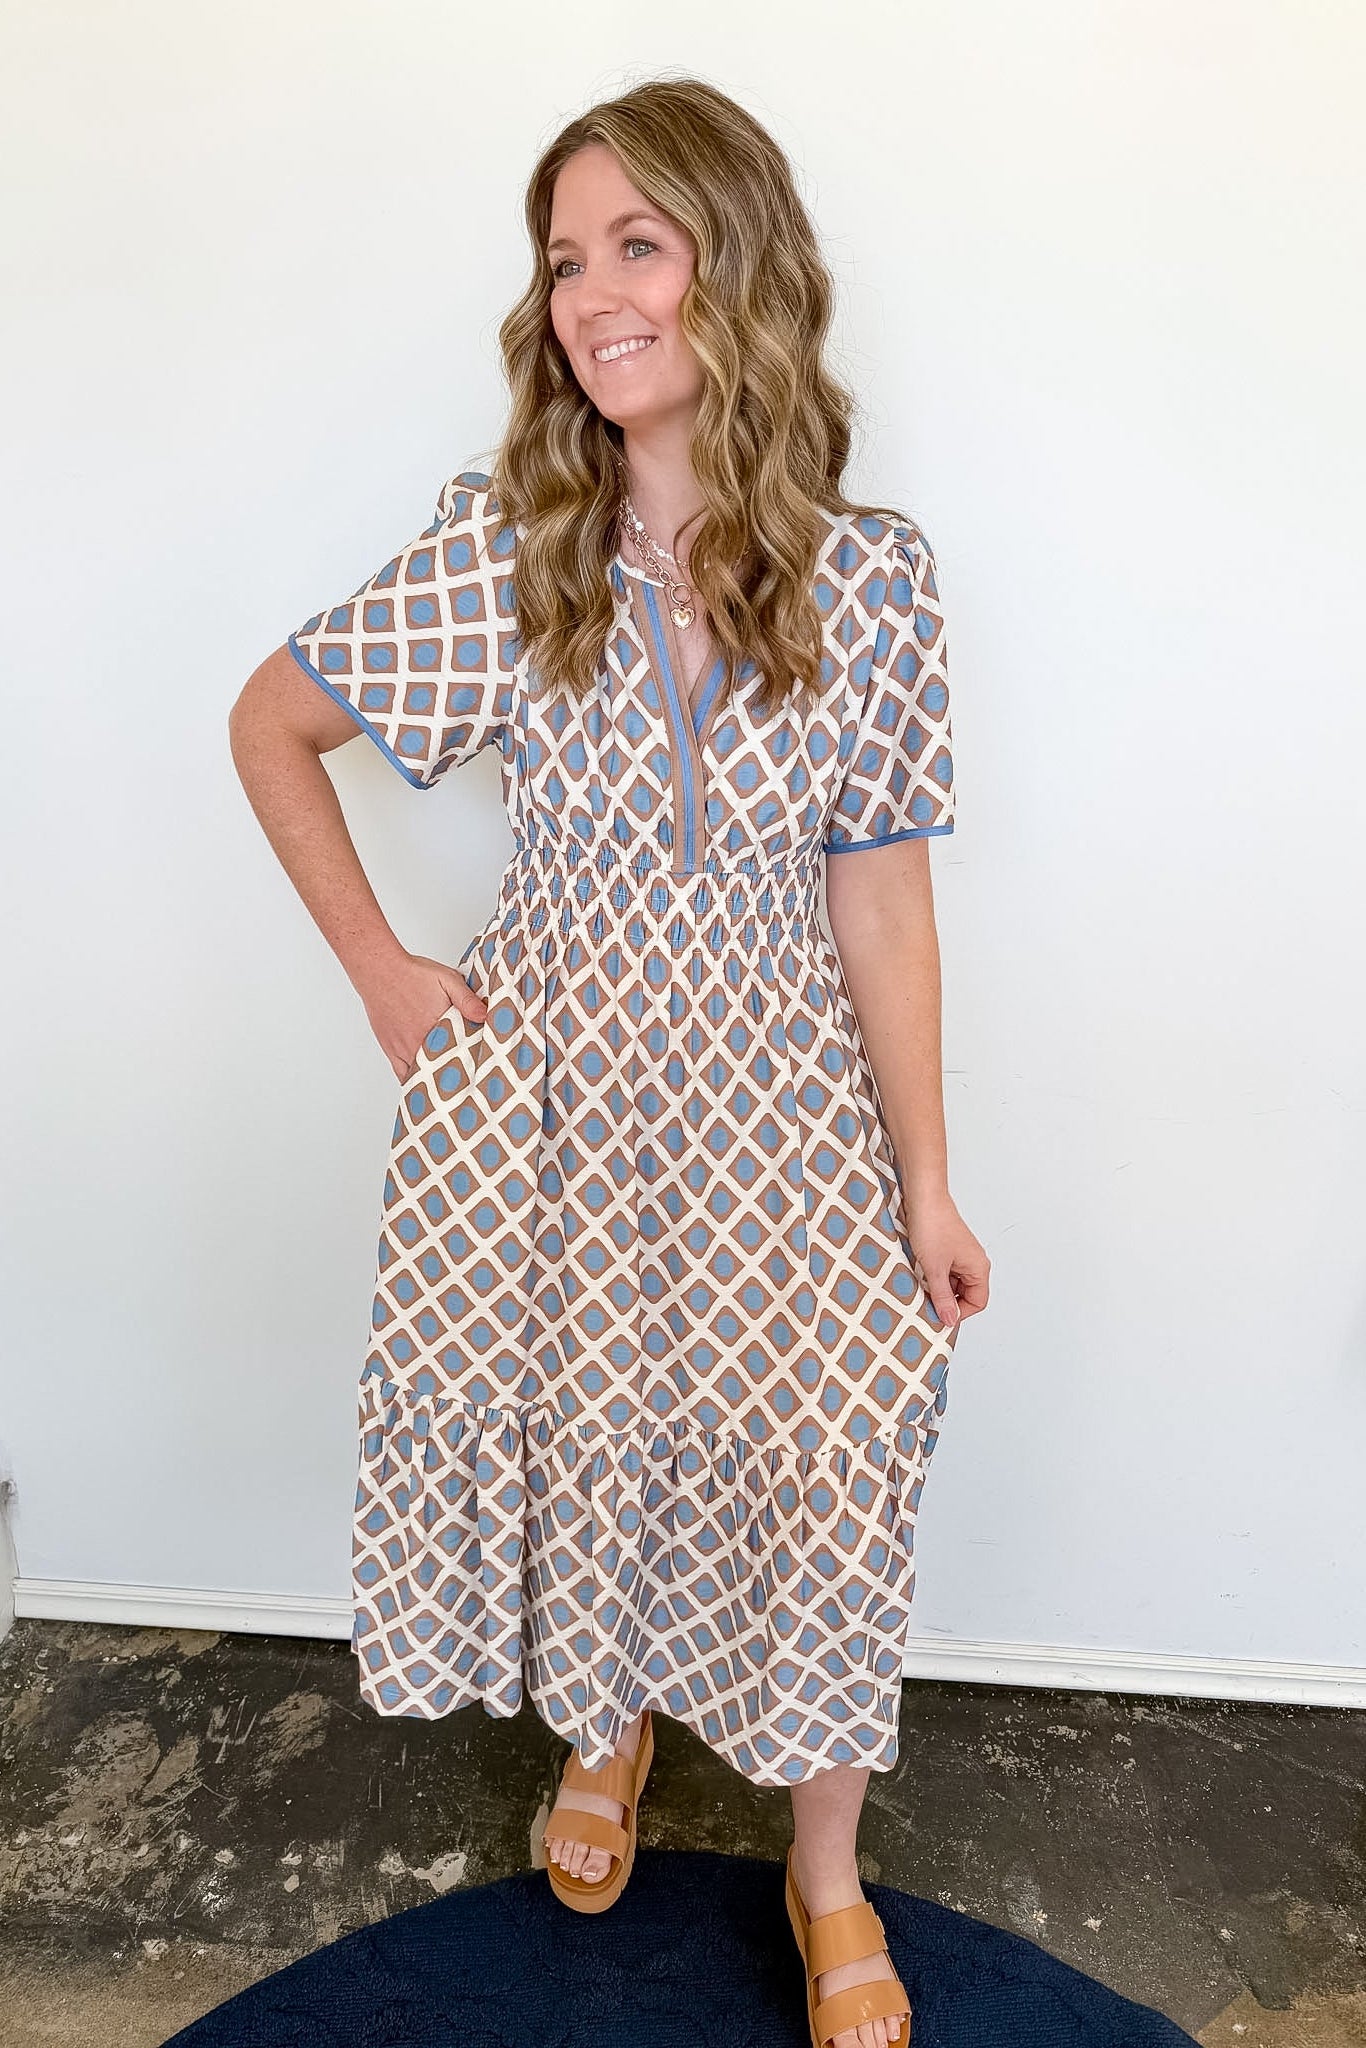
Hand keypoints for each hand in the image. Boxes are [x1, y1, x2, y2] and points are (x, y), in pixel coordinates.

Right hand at [354, 949, 488, 1081]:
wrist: (380, 971)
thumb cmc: (412, 974)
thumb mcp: (447, 979)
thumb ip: (467, 999)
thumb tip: (485, 1016)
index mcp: (437, 1028)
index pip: (459, 1056)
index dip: (471, 1065)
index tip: (481, 1071)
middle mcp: (419, 1043)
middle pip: (442, 1069)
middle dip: (456, 1076)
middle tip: (468, 1083)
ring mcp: (403, 1049)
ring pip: (423, 1075)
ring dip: (436, 1080)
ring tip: (450, 1089)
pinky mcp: (391, 1050)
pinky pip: (403, 1075)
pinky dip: (414, 1082)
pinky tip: (424, 1086)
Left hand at [897, 1182, 989, 1332]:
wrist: (922, 1197)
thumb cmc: (933, 1225)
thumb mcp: (935, 1268)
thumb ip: (942, 1296)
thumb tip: (949, 1319)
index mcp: (979, 1267)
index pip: (978, 1302)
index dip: (959, 1312)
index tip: (939, 1316)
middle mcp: (973, 1262)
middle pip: (965, 1294)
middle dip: (946, 1300)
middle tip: (926, 1303)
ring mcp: (960, 1255)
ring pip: (952, 1283)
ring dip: (937, 1287)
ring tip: (920, 1284)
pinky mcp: (947, 1249)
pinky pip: (943, 1271)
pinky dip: (932, 1276)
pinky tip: (918, 1273)